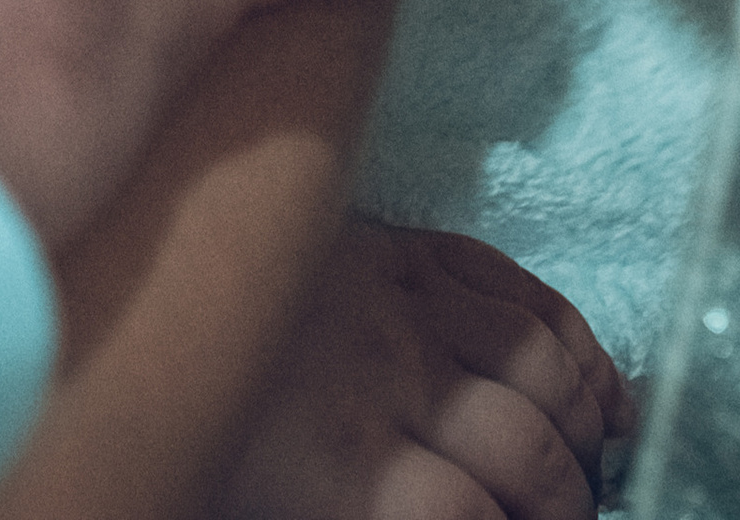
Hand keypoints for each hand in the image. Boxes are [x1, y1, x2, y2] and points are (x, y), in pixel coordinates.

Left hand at [217, 223, 637, 519]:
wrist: (138, 305)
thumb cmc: (207, 450)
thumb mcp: (266, 516)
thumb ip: (370, 512)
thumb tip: (470, 510)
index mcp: (337, 465)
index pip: (471, 519)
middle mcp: (383, 374)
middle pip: (525, 447)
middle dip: (567, 503)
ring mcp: (402, 296)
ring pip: (540, 361)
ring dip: (584, 428)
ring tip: (590, 473)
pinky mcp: (410, 247)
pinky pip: (521, 288)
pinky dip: (576, 345)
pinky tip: (600, 397)